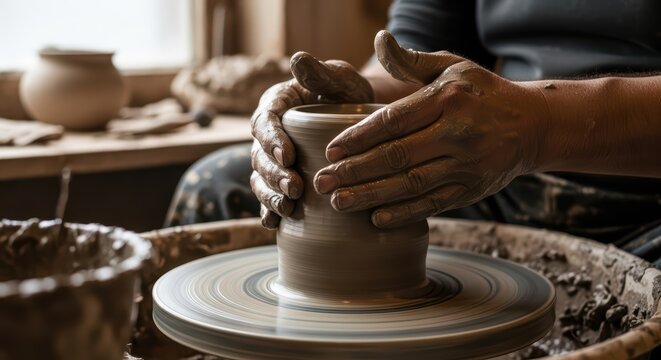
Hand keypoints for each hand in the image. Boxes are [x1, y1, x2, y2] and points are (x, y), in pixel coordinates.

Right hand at [250, 52, 372, 228]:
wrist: (361, 118)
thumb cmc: (350, 94)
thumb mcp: (340, 79)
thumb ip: (321, 72)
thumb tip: (298, 59)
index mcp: (277, 105)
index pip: (265, 122)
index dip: (271, 140)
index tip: (288, 156)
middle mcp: (269, 134)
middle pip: (260, 156)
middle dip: (274, 175)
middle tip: (295, 188)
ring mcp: (273, 160)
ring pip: (261, 179)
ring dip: (270, 196)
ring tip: (288, 208)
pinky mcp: (282, 180)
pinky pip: (268, 198)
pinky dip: (269, 211)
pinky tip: (275, 224)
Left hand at [314, 30, 549, 228]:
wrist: (533, 125)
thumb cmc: (482, 93)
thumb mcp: (452, 67)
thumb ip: (412, 61)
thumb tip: (379, 40)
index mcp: (447, 100)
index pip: (394, 121)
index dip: (359, 138)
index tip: (331, 150)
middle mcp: (458, 133)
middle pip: (397, 156)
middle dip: (355, 171)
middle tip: (322, 182)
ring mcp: (467, 165)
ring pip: (411, 184)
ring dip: (371, 195)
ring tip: (339, 202)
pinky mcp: (472, 190)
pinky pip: (433, 204)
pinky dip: (404, 213)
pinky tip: (376, 219)